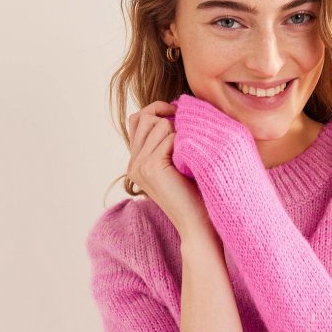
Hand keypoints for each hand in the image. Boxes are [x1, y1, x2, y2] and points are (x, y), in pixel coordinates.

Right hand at [126, 100, 213, 239]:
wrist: (198, 223)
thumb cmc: (196, 194)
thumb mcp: (178, 162)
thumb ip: (168, 141)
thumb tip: (174, 108)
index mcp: (137, 161)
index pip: (137, 119)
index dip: (157, 111)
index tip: (179, 115)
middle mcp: (133, 163)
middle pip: (145, 117)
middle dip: (169, 117)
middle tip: (189, 132)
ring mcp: (139, 165)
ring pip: (157, 123)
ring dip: (179, 130)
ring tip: (191, 151)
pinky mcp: (151, 167)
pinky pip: (169, 136)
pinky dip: (184, 141)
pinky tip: (191, 158)